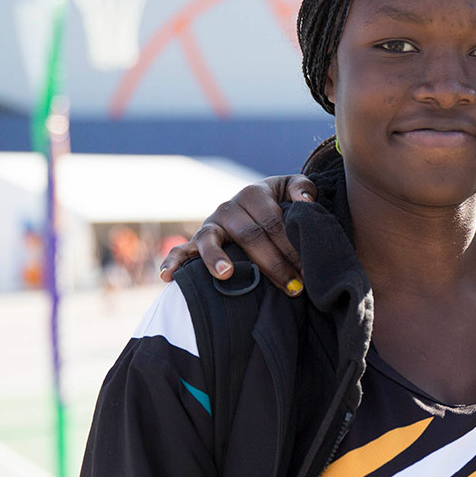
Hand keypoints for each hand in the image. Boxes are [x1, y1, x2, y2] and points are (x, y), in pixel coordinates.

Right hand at [158, 174, 318, 294]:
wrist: (253, 206)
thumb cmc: (277, 202)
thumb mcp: (290, 189)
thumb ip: (303, 188)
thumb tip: (305, 201)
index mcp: (253, 194)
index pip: (273, 223)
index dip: (291, 247)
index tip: (307, 271)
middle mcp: (228, 207)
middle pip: (250, 236)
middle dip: (273, 265)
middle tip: (293, 288)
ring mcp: (210, 225)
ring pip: (210, 240)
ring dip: (216, 258)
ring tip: (226, 274)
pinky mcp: (196, 241)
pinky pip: (181, 250)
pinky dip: (173, 262)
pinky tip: (168, 277)